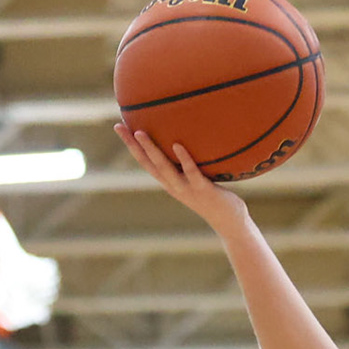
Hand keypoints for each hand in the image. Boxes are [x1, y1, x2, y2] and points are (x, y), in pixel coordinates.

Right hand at [112, 124, 249, 231]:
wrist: (230, 222)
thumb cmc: (215, 196)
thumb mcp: (197, 178)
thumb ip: (189, 162)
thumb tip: (187, 137)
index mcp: (169, 182)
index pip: (145, 161)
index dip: (131, 145)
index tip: (119, 126)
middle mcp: (173, 185)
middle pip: (148, 163)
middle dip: (132, 145)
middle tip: (119, 126)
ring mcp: (187, 188)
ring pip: (164, 168)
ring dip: (151, 150)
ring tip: (140, 132)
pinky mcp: (203, 190)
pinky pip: (191, 172)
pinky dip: (184, 159)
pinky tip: (177, 145)